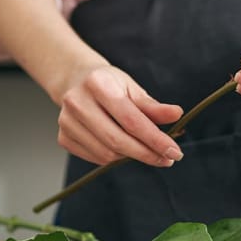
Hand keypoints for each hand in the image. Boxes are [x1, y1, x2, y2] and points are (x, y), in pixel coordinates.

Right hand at [56, 65, 184, 166]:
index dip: (155, 139)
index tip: (174, 152)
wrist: (76, 81)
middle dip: (146, 154)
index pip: (131, 120)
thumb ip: (153, 106)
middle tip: (166, 159)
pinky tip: (123, 150)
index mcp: (98, 84)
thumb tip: (177, 115)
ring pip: (106, 154)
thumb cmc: (109, 84)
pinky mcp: (63, 137)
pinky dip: (114, 158)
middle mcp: (77, 102)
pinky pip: (95, 158)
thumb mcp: (132, 89)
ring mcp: (66, 122)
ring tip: (147, 152)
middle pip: (117, 141)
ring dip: (131, 157)